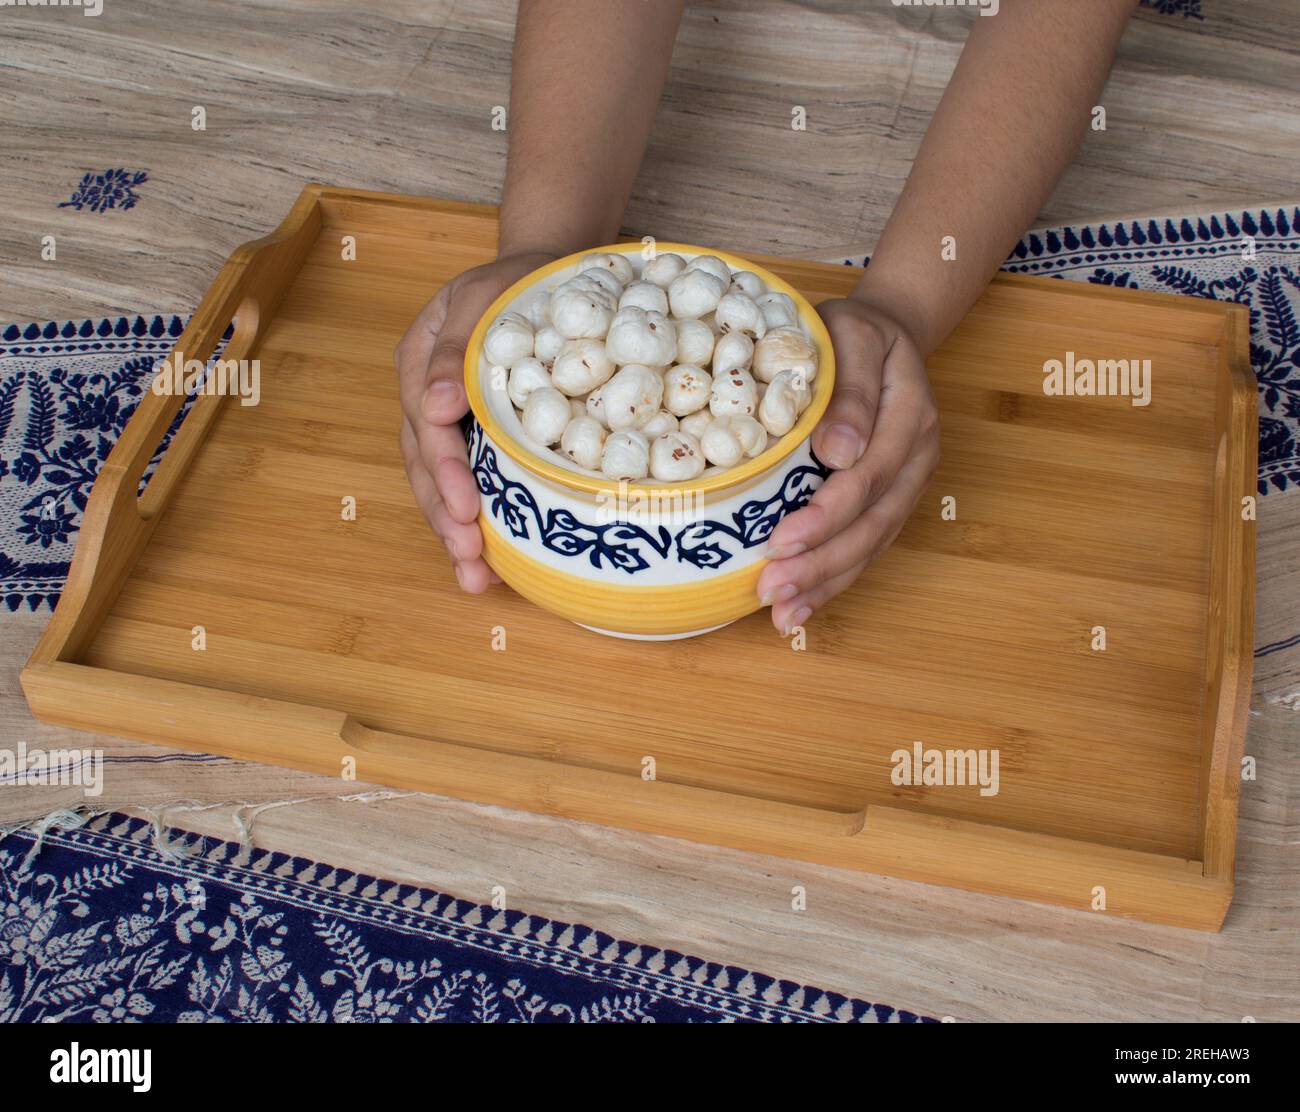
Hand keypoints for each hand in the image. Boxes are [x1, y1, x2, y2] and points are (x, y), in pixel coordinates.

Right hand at [394, 251, 556, 591]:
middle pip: (425, 469)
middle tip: (469, 561)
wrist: (542, 275)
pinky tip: (489, 562)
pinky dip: (478, 520)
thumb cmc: (515, 282)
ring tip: (474, 579)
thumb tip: (435, 406)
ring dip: (454, 532)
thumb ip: (451, 351)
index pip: (427, 428)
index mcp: (419, 364)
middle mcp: (427, 399)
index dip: (447, 472)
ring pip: (441, 484)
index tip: (470, 509)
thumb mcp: (482, 296)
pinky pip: (471, 480)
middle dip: (446, 518)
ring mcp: (449, 421)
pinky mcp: (478, 436)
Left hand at [756, 296, 939, 633]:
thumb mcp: (852, 334)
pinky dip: (833, 579)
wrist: (886, 332)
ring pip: (872, 543)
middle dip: (821, 563)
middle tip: (772, 591)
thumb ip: (851, 389)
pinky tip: (800, 607)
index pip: (869, 475)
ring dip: (826, 582)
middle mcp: (916, 456)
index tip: (780, 540)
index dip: (827, 514)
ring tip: (783, 613)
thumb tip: (839, 451)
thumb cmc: (856, 331)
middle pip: (873, 522)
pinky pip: (866, 545)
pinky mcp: (890, 498)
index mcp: (911, 414)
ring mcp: (907, 481)